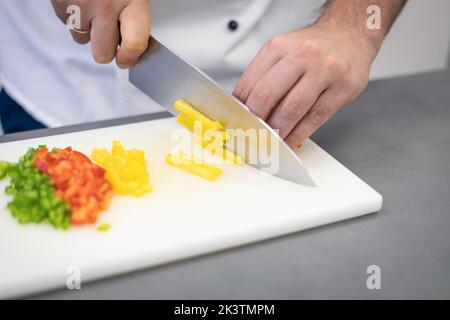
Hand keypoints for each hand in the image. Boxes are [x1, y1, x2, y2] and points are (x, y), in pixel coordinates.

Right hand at [51, 0, 150, 67]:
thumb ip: (134, 15)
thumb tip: (134, 43)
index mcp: (132, 0)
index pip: (134, 45)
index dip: (130, 58)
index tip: (126, 60)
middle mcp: (105, 5)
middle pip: (102, 54)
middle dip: (105, 48)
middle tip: (109, 34)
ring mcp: (80, 5)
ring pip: (81, 39)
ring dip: (87, 29)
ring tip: (93, 6)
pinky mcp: (60, 2)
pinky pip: (65, 22)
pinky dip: (72, 14)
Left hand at [233, 22, 377, 147]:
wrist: (349, 34)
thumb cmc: (313, 48)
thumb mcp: (282, 51)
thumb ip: (264, 76)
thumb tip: (246, 109)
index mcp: (279, 47)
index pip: (250, 82)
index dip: (240, 107)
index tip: (238, 121)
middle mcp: (302, 55)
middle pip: (268, 96)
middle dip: (257, 121)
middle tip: (252, 133)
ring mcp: (324, 71)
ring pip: (292, 110)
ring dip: (278, 131)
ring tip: (271, 140)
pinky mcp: (342, 88)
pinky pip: (315, 118)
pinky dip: (299, 133)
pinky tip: (292, 139)